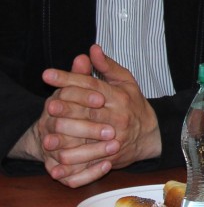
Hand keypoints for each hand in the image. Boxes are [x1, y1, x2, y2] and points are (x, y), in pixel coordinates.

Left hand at [34, 45, 160, 186]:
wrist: (150, 136)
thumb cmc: (134, 105)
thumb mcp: (126, 82)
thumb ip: (107, 66)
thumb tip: (92, 49)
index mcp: (119, 96)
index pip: (91, 84)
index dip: (69, 79)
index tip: (47, 74)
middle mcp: (118, 115)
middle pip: (89, 110)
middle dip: (68, 107)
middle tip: (49, 105)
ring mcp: (115, 136)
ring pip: (89, 135)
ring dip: (66, 136)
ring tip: (46, 134)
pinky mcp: (111, 155)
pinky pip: (90, 158)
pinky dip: (73, 160)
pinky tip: (56, 159)